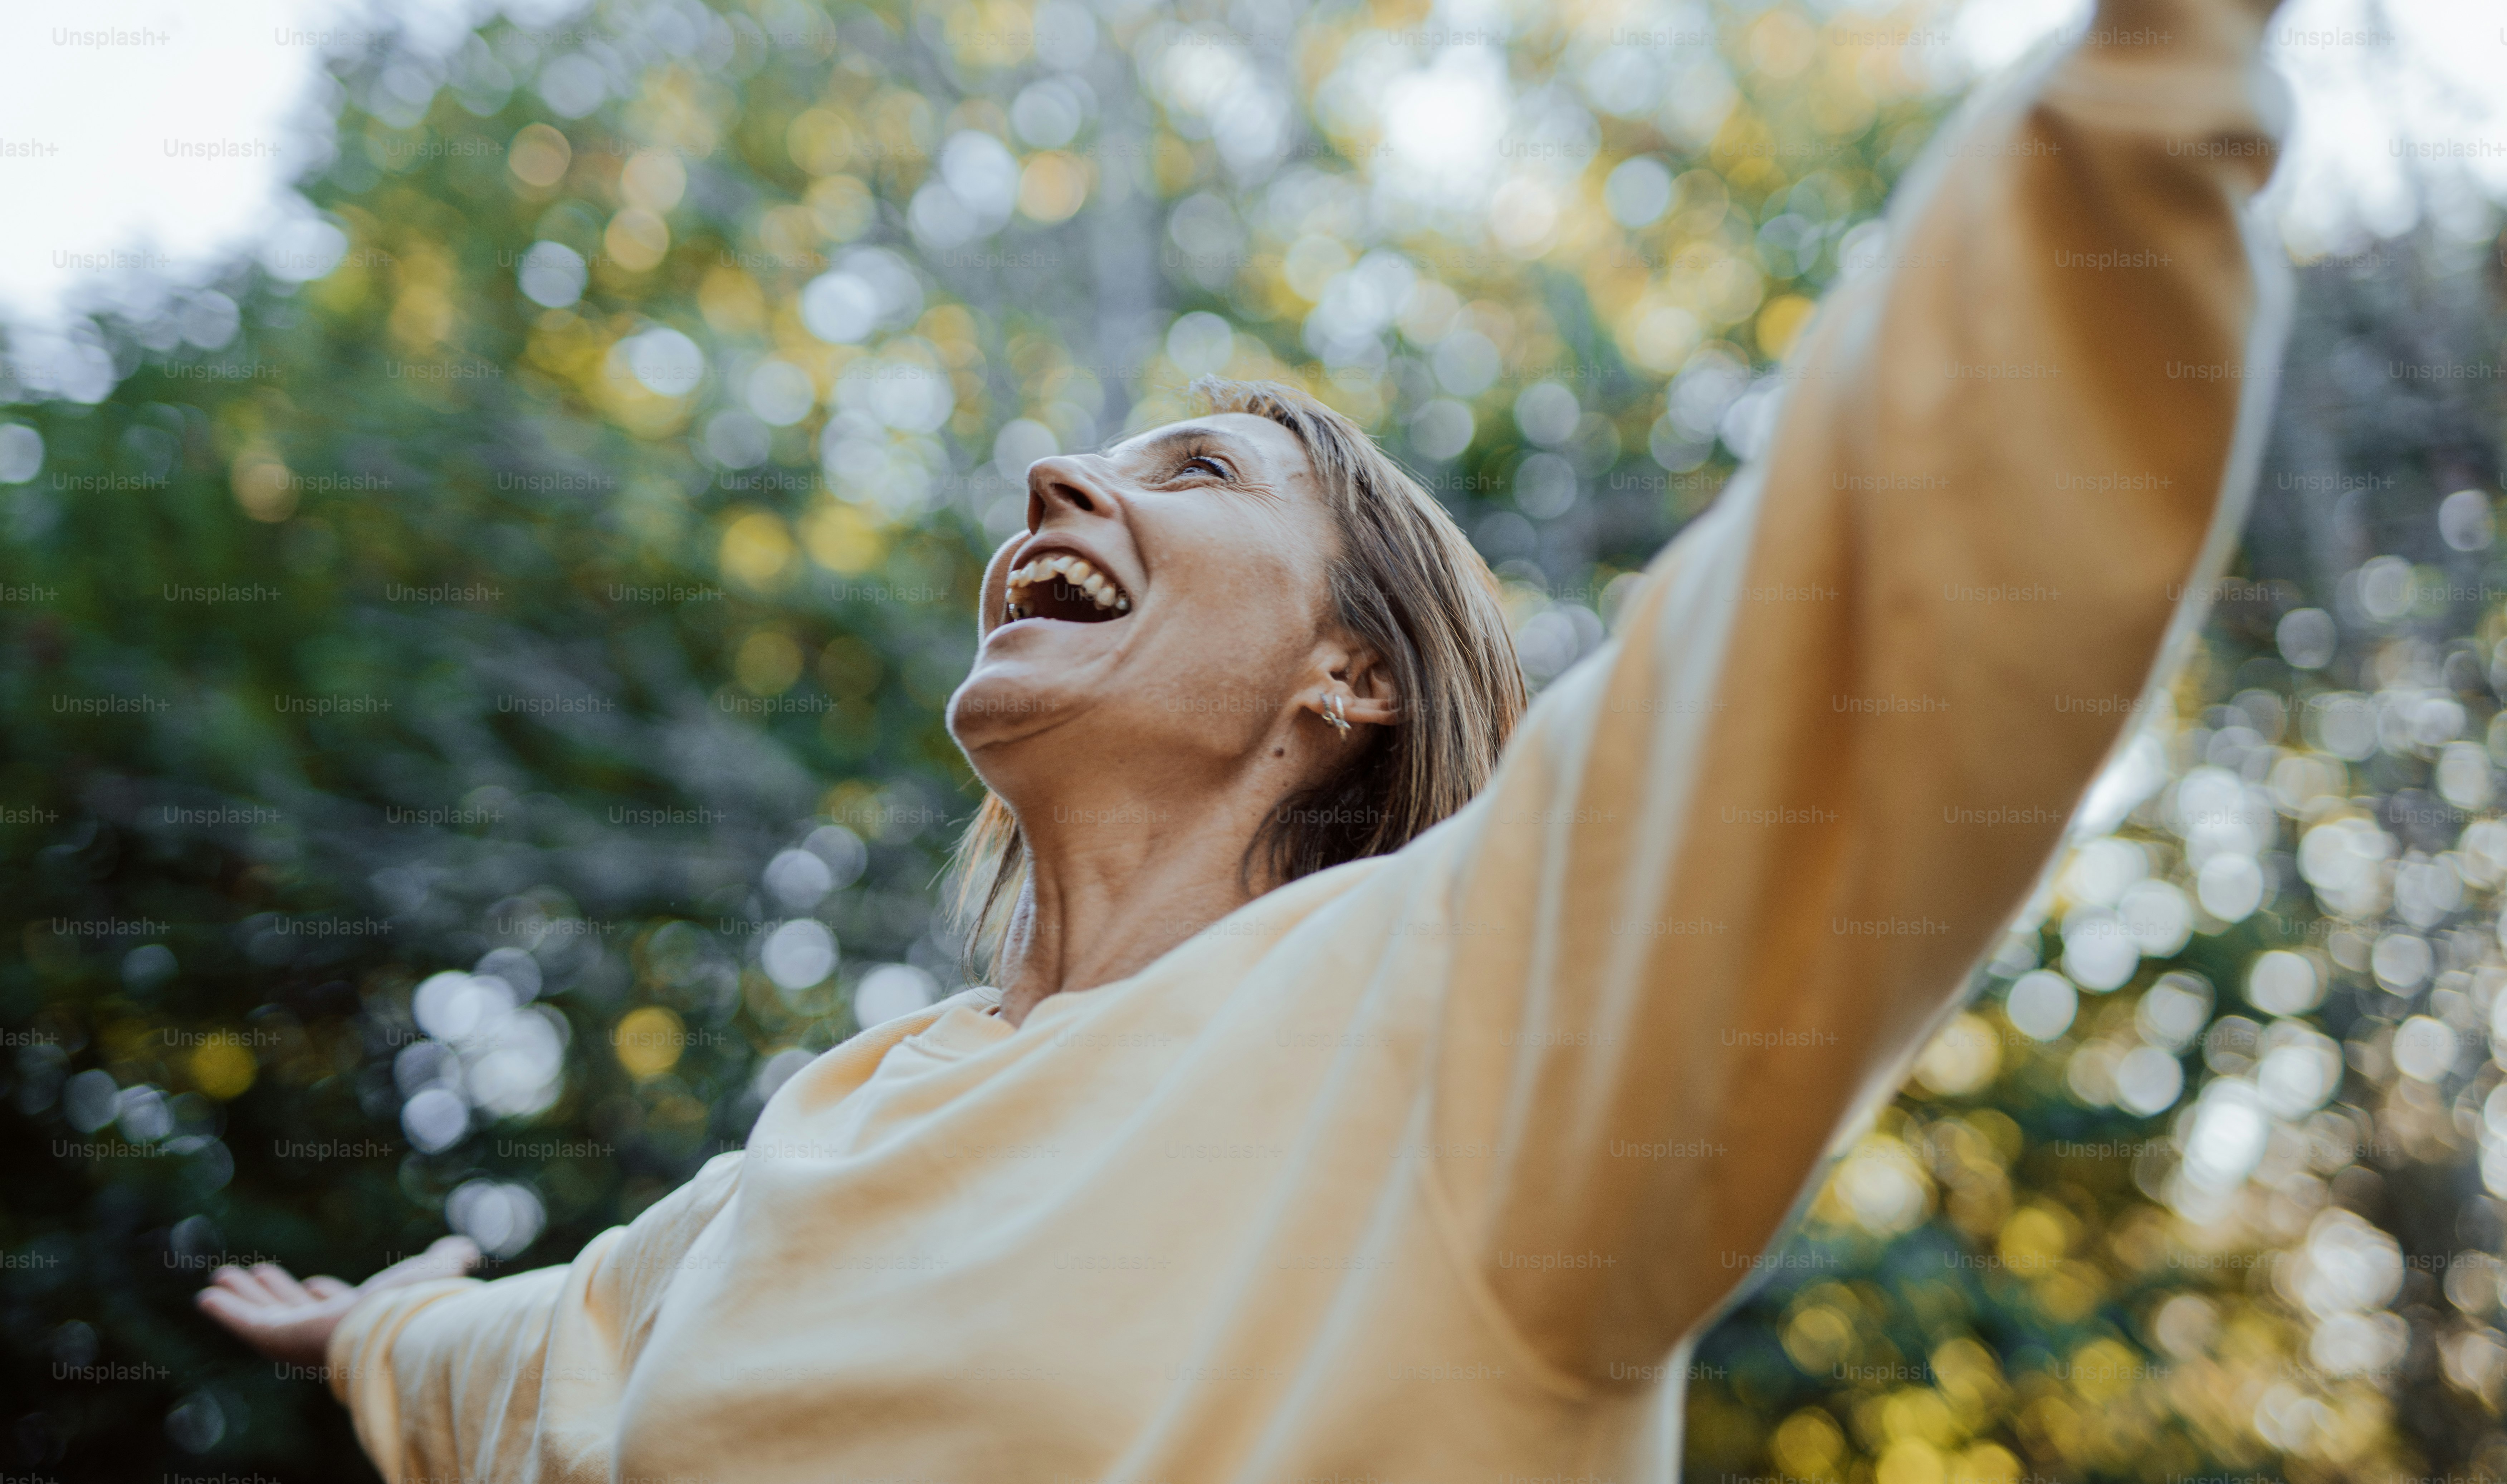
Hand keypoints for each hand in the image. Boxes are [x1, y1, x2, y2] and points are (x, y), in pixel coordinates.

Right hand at [195, 1235, 480, 1368]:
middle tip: (259, 1273)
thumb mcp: (436, 1273)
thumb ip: (449, 1259)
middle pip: (294, 1311)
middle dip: (276, 1294)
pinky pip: (243, 1325)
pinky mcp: (277, 1340)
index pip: (336, 1308)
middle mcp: (326, 1330)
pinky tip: (206, 1296)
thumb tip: (466, 1247)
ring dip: (242, 1298)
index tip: (315, 1283)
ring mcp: (298, 1337)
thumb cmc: (419, 1307)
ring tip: (221, 1277)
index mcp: (359, 1319)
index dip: (323, 1295)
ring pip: (263, 1316)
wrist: (395, 1332)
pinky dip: (225, 1311)